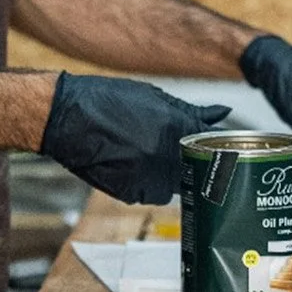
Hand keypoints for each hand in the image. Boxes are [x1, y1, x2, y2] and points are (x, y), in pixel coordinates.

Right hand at [38, 73, 229, 203]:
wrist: (66, 118)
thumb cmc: (109, 101)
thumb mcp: (155, 97)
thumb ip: (191, 111)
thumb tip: (222, 113)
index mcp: (176, 128)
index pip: (214, 144)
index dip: (221, 146)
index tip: (225, 146)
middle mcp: (165, 157)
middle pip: (199, 169)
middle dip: (200, 163)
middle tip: (195, 156)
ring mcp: (147, 178)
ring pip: (177, 186)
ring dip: (175, 176)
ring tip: (157, 159)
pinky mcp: (130, 193)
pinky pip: (152, 194)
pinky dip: (151, 183)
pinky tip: (138, 166)